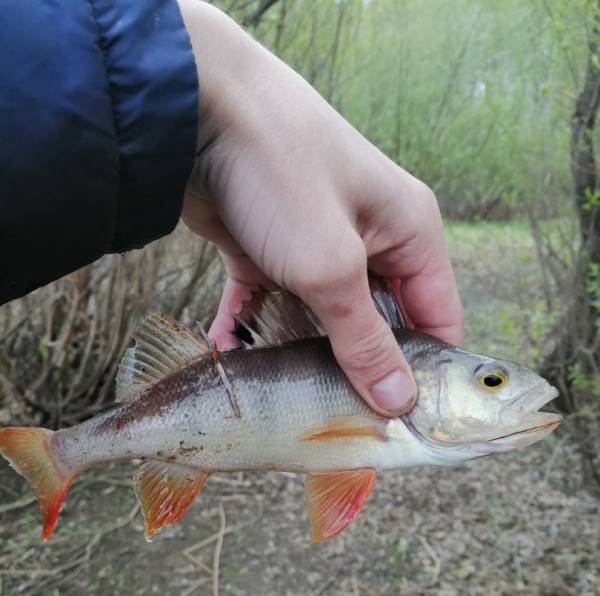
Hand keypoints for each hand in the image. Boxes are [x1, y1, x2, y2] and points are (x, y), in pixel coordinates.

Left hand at [177, 0, 462, 415]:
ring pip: (318, 318)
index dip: (424, 371)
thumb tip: (399, 402)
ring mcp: (315, 241)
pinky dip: (251, 330)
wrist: (193, 110)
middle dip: (354, 368)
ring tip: (280, 398)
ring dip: (298, 354)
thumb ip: (365, 340)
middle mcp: (368, 238)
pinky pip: (269, 303)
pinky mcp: (266, 247)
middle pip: (376, 323)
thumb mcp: (331, 267)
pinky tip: (230, 358)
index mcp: (408, 232)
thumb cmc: (280, 174)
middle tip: (333, 415)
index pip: (437, 316)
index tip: (401, 422)